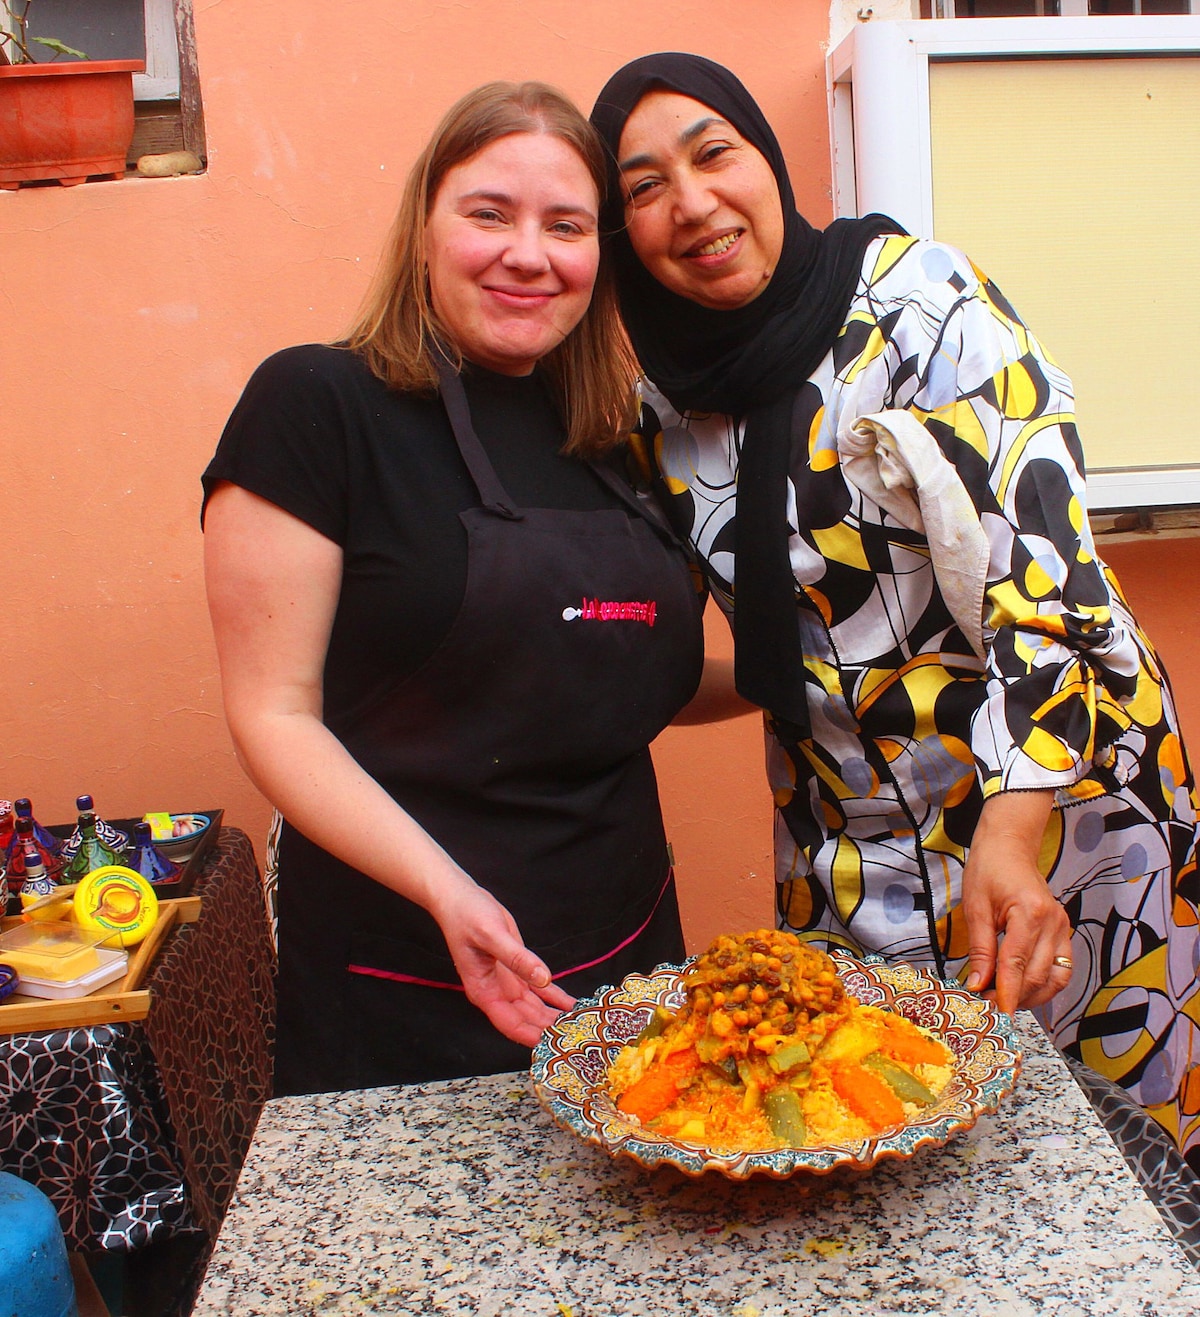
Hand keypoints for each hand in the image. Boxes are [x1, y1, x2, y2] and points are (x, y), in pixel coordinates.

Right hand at [433, 880, 574, 1046]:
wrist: (460, 900)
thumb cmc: (466, 917)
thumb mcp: (491, 936)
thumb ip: (517, 958)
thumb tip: (542, 978)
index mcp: (485, 992)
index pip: (511, 1024)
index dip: (533, 1036)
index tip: (555, 1045)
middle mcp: (497, 993)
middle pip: (527, 1020)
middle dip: (550, 1030)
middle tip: (579, 1036)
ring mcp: (508, 983)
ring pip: (536, 1008)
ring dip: (555, 1016)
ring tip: (581, 1024)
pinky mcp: (519, 970)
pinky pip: (541, 990)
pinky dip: (556, 997)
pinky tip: (572, 1005)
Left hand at [960, 791, 1073, 1014]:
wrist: (1009, 847)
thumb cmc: (989, 870)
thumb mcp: (975, 908)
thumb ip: (980, 949)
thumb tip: (977, 984)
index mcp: (1030, 912)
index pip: (1017, 963)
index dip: (1006, 991)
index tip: (996, 1012)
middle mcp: (1053, 922)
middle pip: (1038, 974)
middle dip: (1015, 996)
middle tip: (989, 1006)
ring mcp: (1062, 927)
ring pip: (1056, 977)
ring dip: (1033, 995)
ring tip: (1005, 1000)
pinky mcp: (1064, 931)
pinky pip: (1061, 968)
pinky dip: (1044, 984)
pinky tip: (1023, 988)